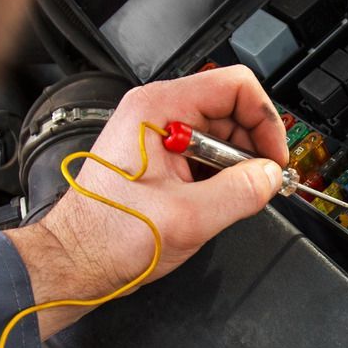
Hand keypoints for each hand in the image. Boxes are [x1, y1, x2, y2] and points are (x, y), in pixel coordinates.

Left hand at [5, 67, 287, 337]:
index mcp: (158, 109)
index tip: (273, 158)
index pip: (235, 86)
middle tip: (260, 183)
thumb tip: (270, 176)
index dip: (264, 121)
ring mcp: (155, 134)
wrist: (74, 261)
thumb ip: (240, 193)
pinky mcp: (157, 157)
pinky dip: (218, 175)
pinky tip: (214, 201)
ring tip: (232, 198)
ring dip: (235, 165)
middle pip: (230, 108)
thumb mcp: (189, 218)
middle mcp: (155, 113)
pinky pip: (202, 154)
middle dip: (252, 146)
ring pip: (219, 133)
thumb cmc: (108, 237)